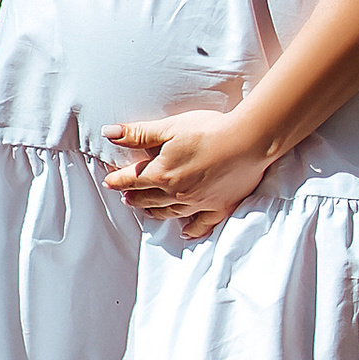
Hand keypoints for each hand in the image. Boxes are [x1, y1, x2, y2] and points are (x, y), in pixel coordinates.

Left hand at [102, 108, 273, 236]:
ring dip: (155, 212)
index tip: (109, 182)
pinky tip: (185, 232)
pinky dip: (192, 230)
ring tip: (147, 212)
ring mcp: (198, 203)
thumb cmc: (209, 129)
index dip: (118, 180)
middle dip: (134, 197)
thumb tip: (109, 133)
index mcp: (161, 173)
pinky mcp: (219, 207)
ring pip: (170, 212)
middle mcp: (176, 193)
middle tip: (125, 198)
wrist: (248, 141)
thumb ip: (138, 133)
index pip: (131, 179)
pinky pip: (202, 224)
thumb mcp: (169, 127)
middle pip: (148, 198)